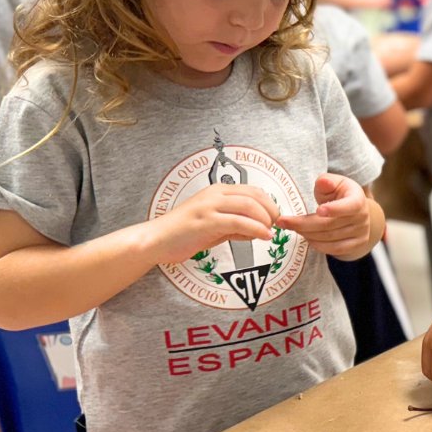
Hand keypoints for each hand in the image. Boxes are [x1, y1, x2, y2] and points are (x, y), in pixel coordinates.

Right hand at [147, 183, 278, 264]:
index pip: (253, 190)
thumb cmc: (183, 233)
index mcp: (217, 191)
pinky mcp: (206, 222)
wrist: (155, 240)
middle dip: (271, 210)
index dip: (269, 203)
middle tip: (276, 225)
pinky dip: (256, 229)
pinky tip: (263, 236)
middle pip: (255, 195)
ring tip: (270, 232)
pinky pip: (239, 222)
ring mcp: (210, 206)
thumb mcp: (214, 226)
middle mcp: (215, 194)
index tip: (275, 217)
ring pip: (249, 206)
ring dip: (265, 220)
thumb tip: (258, 230)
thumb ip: (235, 225)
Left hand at [277, 174, 372, 257]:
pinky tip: (306, 237)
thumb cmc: (340, 194)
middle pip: (330, 225)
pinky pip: (334, 249)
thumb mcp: (334, 183)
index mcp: (358, 199)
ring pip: (329, 238)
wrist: (356, 211)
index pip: (349, 206)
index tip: (318, 210)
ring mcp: (360, 233)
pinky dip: (317, 245)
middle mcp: (362, 217)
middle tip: (283, 222)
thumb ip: (326, 181)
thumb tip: (322, 182)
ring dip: (307, 234)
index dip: (334, 209)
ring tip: (293, 228)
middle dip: (303, 224)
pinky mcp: (356, 245)